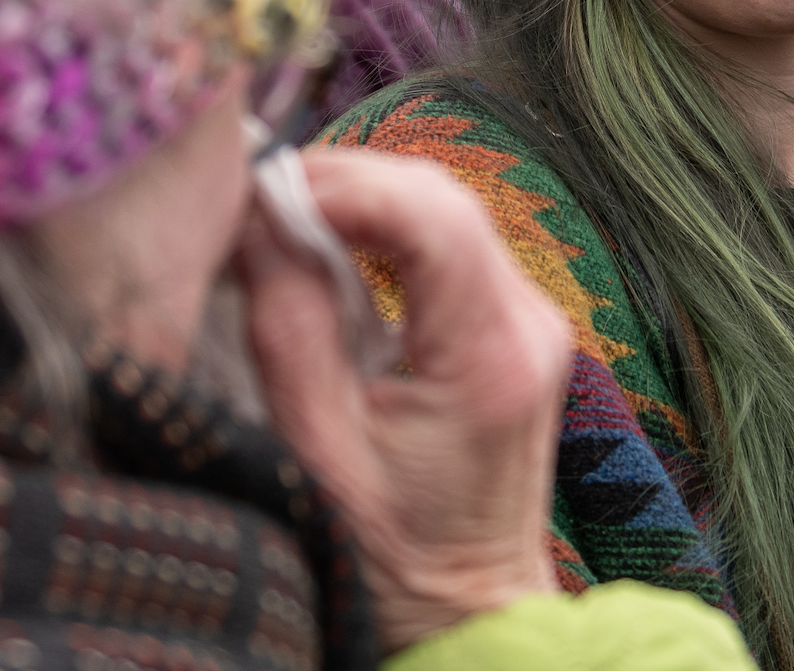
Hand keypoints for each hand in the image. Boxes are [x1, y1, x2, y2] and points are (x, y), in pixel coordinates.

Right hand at [241, 148, 571, 652]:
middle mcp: (528, 324)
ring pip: (447, 210)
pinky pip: (451, 243)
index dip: (349, 184)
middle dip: (347, 182)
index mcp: (489, 357)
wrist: (465, 611)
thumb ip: (288, 325)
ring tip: (283, 218)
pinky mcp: (515, 325)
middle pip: (442, 198)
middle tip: (261, 196)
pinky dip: (386, 229)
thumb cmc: (389, 556)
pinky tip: (330, 246)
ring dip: (364, 200)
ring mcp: (532, 320)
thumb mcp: (316, 448)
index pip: (435, 217)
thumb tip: (262, 222)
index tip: (270, 190)